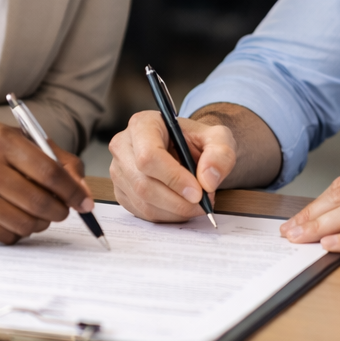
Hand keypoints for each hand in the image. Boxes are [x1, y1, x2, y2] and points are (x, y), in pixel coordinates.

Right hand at [0, 116, 91, 243]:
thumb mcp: (21, 137)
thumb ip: (58, 160)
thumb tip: (83, 193)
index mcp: (3, 141)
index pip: (49, 173)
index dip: (73, 192)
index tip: (85, 203)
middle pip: (38, 202)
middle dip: (60, 211)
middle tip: (62, 210)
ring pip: (23, 223)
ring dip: (41, 223)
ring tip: (40, 213)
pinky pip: (4, 236)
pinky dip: (20, 232)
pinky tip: (18, 218)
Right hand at [109, 109, 234, 222]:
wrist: (187, 149)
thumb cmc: (196, 140)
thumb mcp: (218, 138)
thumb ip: (220, 153)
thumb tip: (207, 180)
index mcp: (143, 125)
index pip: (149, 155)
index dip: (173, 178)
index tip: (198, 191)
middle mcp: (124, 146)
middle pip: (143, 183)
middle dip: (178, 201)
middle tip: (203, 203)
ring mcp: (119, 171)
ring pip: (143, 202)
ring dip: (175, 211)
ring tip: (196, 204)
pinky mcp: (121, 191)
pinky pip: (142, 212)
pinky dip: (167, 216)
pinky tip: (181, 206)